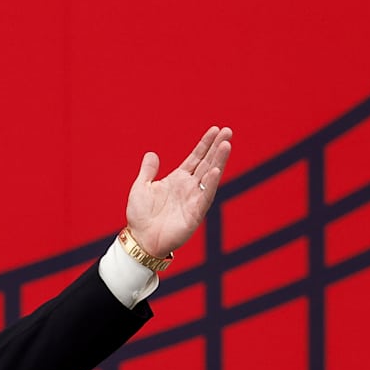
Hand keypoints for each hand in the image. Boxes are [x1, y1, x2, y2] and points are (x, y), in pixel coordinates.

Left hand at [125, 126, 232, 261]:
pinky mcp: (195, 214)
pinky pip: (204, 196)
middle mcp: (189, 187)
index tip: (215, 129)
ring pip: (209, 176)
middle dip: (217, 147)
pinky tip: (215, 170)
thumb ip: (148, 171)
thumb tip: (151, 154)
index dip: (205, 144)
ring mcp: (193, 199)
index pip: (195, 158)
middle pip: (207, 163)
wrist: (140, 240)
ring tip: (226, 145)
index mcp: (177, 180)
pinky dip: (210, 184)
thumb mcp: (140, 188)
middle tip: (228, 131)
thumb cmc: (140, 217)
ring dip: (218, 161)